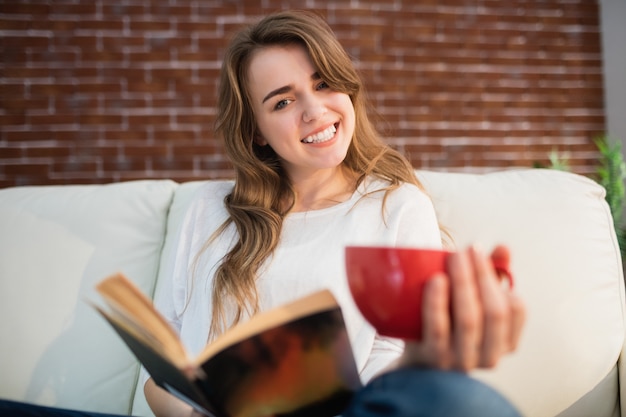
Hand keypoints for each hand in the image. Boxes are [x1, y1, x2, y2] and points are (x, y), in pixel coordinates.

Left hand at [398, 245, 525, 371]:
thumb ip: (492, 274)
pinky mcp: (433, 360)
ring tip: (453, 258)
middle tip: (466, 250)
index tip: (477, 252)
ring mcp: (461, 361)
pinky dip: (438, 302)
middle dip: (482, 275)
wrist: (416, 359)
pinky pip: (438, 329)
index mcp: (507, 342)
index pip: (516, 309)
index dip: (498, 277)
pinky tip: (436, 280)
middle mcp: (489, 356)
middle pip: (494, 312)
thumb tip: (503, 248)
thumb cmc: (450, 323)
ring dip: (463, 282)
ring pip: (469, 320)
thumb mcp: (474, 300)